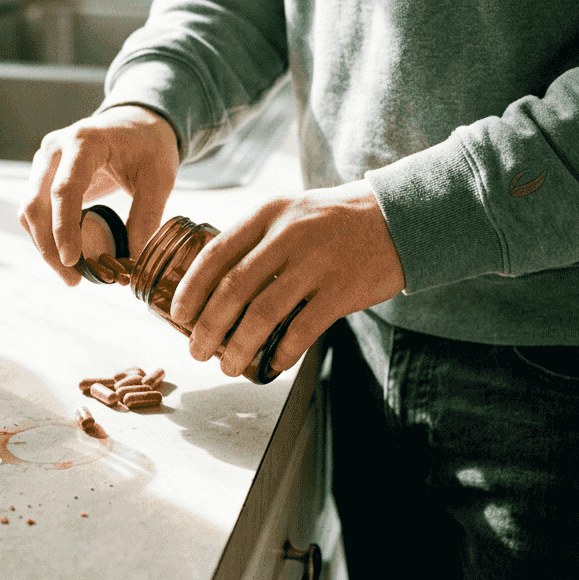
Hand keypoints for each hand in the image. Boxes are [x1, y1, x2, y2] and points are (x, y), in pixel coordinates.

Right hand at [18, 105, 180, 284]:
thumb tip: (133, 261)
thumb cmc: (149, 146)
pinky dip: (47, 236)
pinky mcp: (44, 175)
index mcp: (84, 142)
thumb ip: (146, 217)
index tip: (72, 261)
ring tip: (73, 276)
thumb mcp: (159, 179)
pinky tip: (69, 256)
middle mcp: (55, 149)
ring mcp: (45, 161)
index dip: (64, 228)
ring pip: (29, 211)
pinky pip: (36, 211)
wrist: (137, 122)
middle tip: (74, 279)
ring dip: (45, 246)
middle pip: (36, 204)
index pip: (64, 190)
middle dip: (49, 247)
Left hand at [170, 181, 406, 376]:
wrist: (400, 217)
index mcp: (269, 213)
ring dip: (240, 346)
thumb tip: (216, 286)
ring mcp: (317, 263)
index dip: (191, 288)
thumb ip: (259, 240)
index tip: (178, 315)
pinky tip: (272, 366)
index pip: (216, 253)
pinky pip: (303, 329)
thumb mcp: (292, 212)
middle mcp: (289, 234)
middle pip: (233, 289)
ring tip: (228, 365)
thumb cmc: (336, 221)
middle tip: (197, 350)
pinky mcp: (342, 290)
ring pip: (263, 314)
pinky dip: (283, 353)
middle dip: (208, 327)